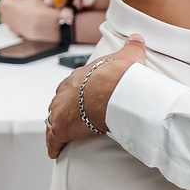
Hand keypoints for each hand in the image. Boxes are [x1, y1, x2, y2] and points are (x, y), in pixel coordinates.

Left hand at [45, 37, 145, 157]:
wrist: (115, 91)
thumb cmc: (120, 75)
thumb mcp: (127, 56)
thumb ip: (131, 46)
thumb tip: (136, 38)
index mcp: (79, 76)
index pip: (72, 85)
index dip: (76, 93)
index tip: (80, 99)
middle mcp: (65, 92)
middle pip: (59, 102)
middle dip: (63, 110)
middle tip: (71, 118)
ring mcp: (60, 109)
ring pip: (53, 120)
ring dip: (57, 126)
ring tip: (63, 135)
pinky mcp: (61, 128)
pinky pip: (53, 140)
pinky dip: (54, 146)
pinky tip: (56, 152)